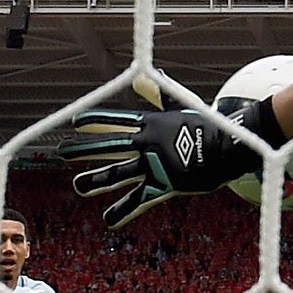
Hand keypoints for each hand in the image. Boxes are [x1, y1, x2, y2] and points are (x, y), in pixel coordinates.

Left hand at [61, 96, 281, 227]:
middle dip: (84, 149)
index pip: (116, 120)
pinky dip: (124, 210)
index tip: (76, 123)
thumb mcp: (182, 106)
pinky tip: (109, 220)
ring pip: (118, 173)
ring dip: (95, 180)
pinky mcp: (165, 184)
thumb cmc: (210, 125)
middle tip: (63, 150)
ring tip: (78, 186)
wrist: (230, 145)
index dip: (96, 121)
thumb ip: (161, 94)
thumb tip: (149, 73)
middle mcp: (147, 143)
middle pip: (108, 146)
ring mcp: (154, 165)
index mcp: (151, 124)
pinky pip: (140, 200)